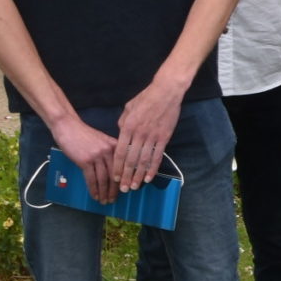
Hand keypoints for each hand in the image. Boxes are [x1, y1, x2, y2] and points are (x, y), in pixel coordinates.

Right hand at [49, 113, 120, 204]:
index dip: (123, 181)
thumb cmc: (85, 135)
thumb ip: (110, 153)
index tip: (124, 191)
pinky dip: (94, 189)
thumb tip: (115, 170)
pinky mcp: (85, 161)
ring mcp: (97, 156)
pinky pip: (91, 179)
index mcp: (115, 146)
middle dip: (114, 190)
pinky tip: (95, 195)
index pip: (123, 167)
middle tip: (113, 200)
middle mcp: (108, 151)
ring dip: (104, 192)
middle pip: (114, 175)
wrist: (69, 127)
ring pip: (103, 179)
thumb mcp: (103, 141)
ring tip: (104, 201)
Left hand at [111, 76, 185, 193]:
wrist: (166, 92)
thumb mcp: (128, 108)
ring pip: (143, 161)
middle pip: (130, 160)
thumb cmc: (146, 98)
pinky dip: (153, 168)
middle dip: (125, 176)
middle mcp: (138, 134)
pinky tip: (149, 178)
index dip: (116, 166)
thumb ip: (123, 123)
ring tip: (134, 187)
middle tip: (122, 188)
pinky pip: (157, 156)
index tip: (114, 177)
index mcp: (127, 127)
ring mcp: (152, 137)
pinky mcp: (164, 137)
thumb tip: (121, 135)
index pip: (119, 152)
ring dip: (138, 175)